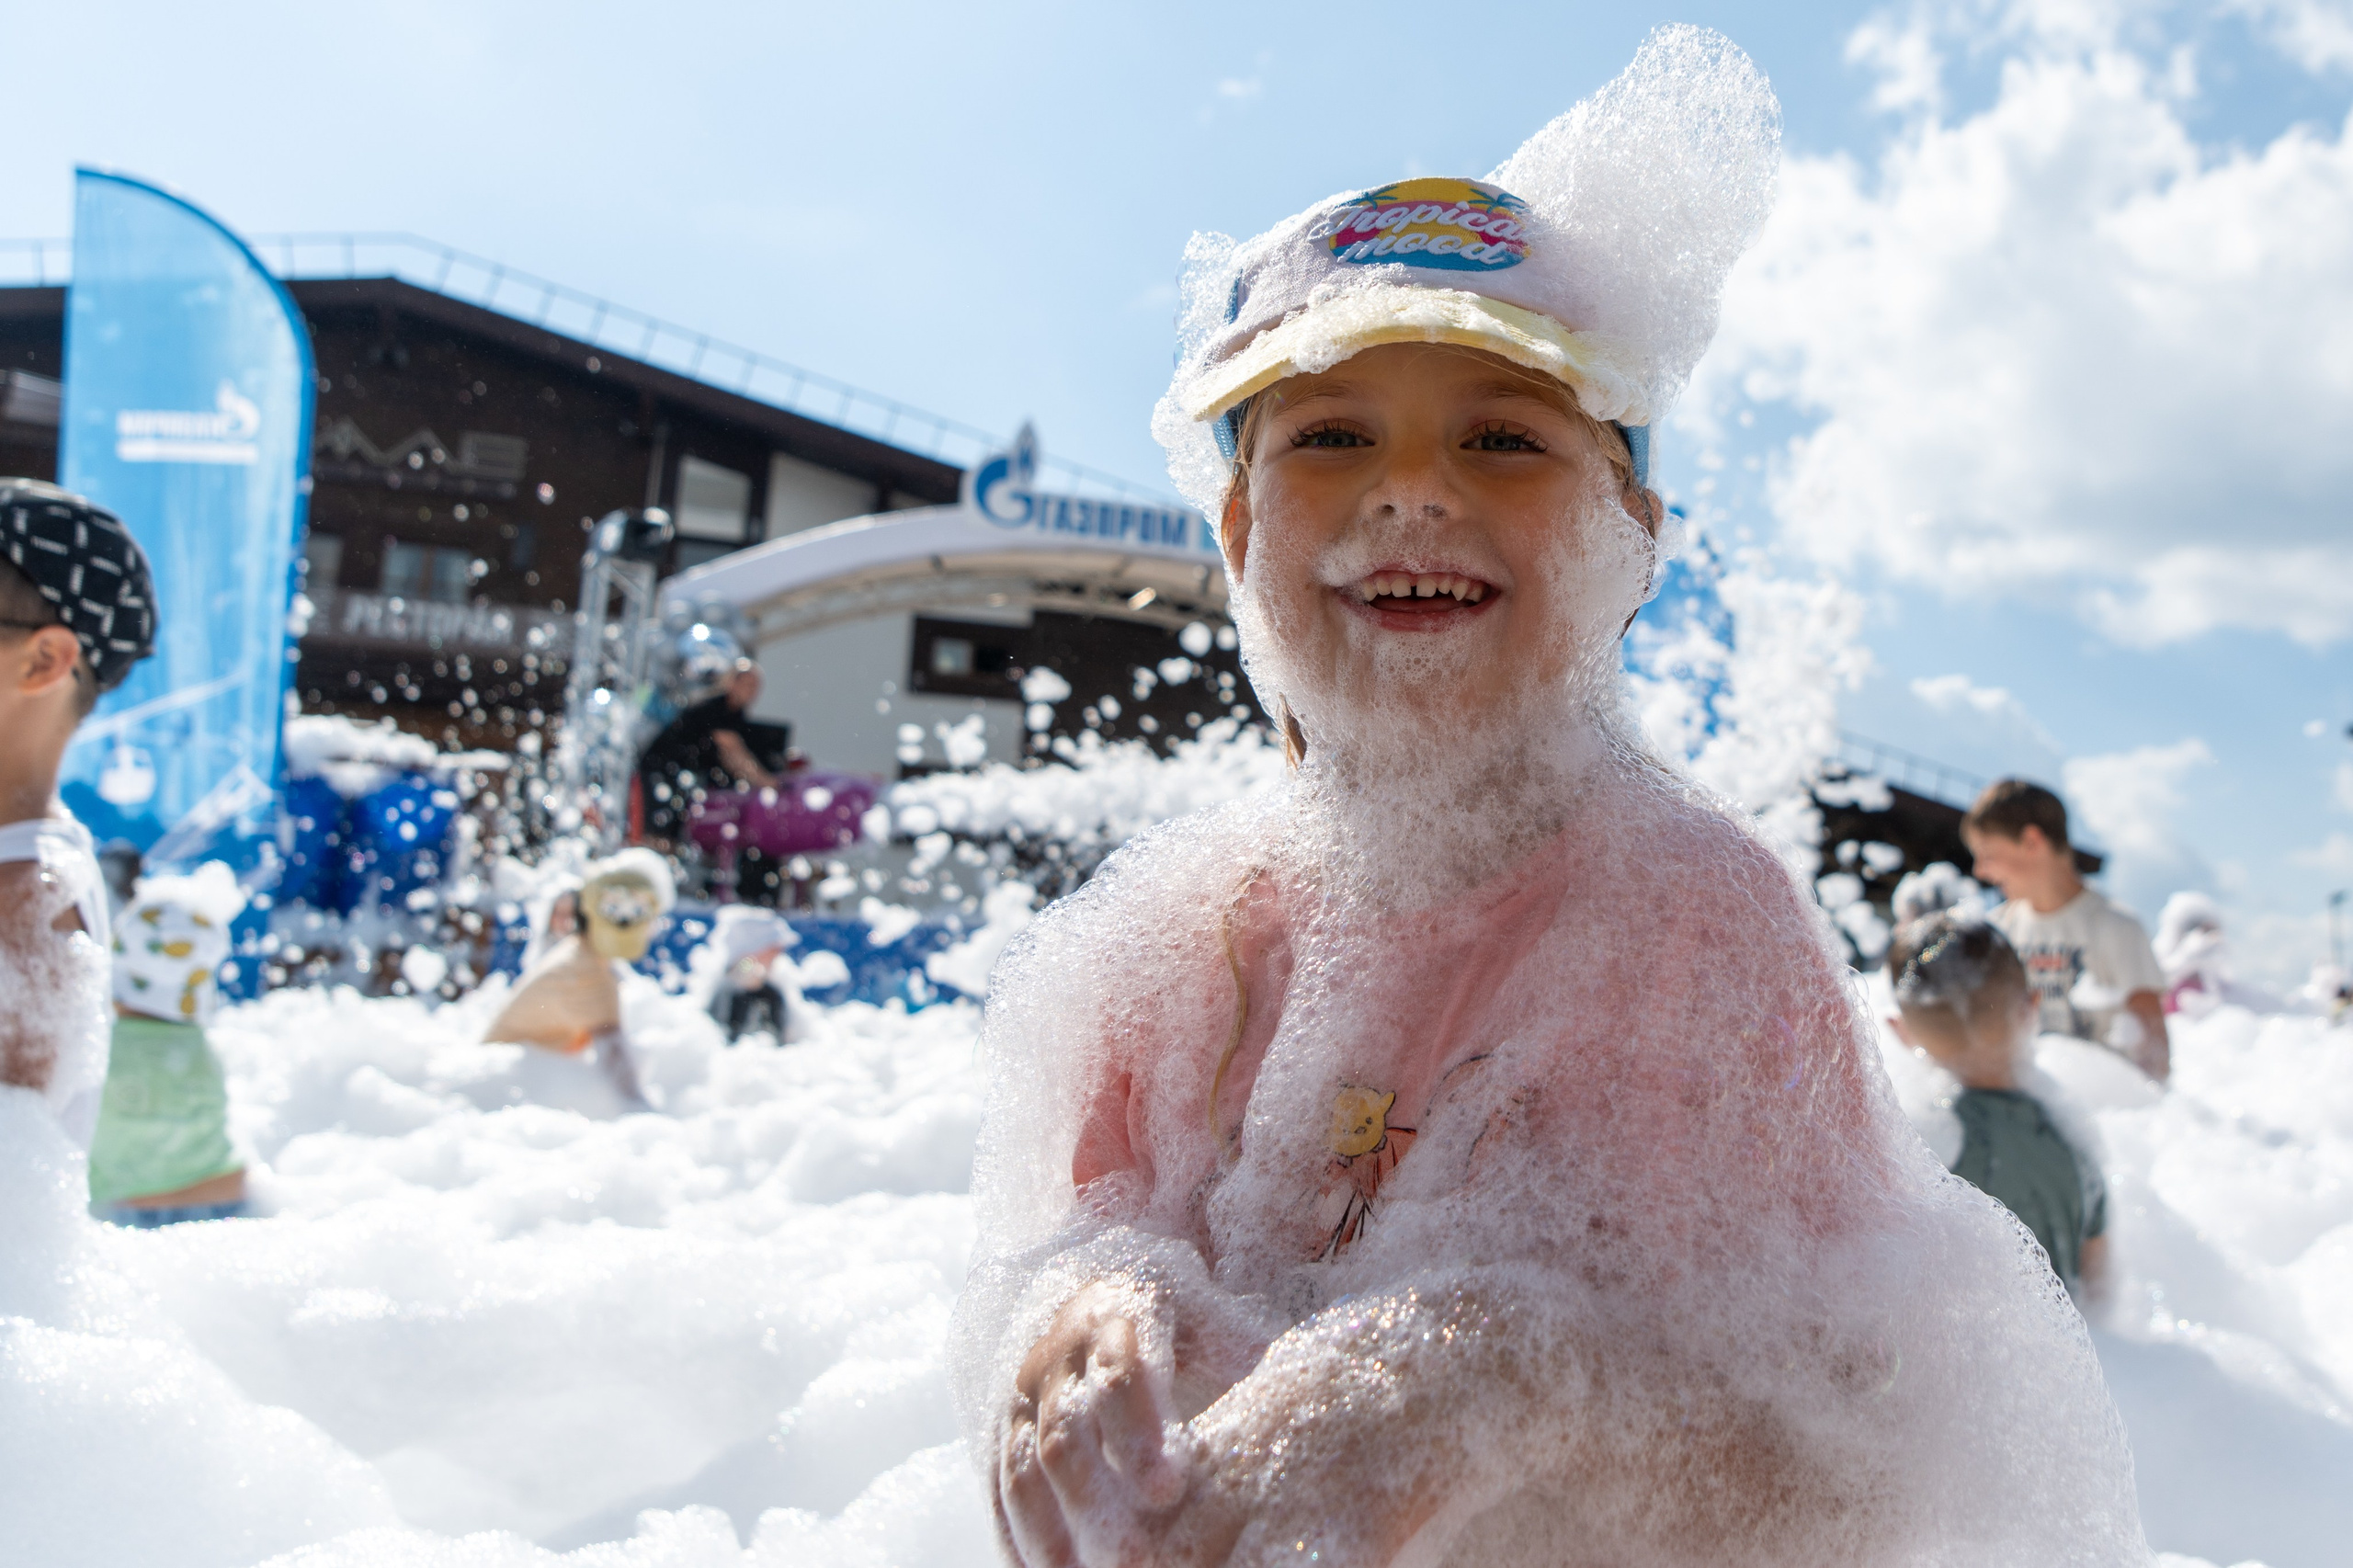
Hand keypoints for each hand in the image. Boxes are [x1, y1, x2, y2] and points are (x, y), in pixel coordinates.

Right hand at [1000, 1283, 1242, 1566]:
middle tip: (1134, 1560)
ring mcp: (1024, 1392)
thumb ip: (1247, 1353)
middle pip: (1066, 1432)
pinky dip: (1015, 1538)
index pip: (1119, 1375)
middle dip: (1096, 1499)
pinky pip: (999, 1489)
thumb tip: (1295, 1391)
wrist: (1108, 1297)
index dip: (1139, 1433)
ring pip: (1023, 1468)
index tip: (1169, 1489)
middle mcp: (1060, 1351)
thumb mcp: (1219, 1322)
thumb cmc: (1186, 1321)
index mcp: (1119, 1312)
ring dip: (1048, 1534)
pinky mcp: (1006, 1429)